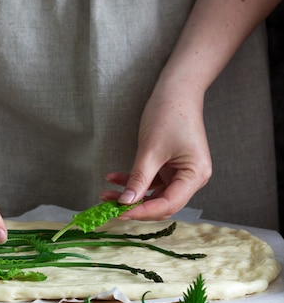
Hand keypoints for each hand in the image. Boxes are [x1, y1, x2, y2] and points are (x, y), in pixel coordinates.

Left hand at [101, 88, 211, 220]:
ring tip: (106, 193)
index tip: (119, 212)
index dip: (143, 211)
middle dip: (136, 205)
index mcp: (195, 176)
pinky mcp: (171, 166)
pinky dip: (134, 180)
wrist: (176, 90)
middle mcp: (191, 178)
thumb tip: (126, 203)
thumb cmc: (169, 115)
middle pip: (162, 202)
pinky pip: (151, 180)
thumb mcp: (151, 150)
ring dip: (131, 194)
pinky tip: (113, 177)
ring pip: (154, 193)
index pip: (168, 204)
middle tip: (110, 207)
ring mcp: (181, 172)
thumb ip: (139, 178)